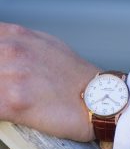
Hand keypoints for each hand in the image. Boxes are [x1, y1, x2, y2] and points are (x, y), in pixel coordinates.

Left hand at [0, 22, 100, 141]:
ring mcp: (11, 75)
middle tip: (8, 88)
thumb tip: (3, 50)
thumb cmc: (78, 76)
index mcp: (16, 36)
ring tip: (14, 99)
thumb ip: (20, 43)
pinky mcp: (13, 103)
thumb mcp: (48, 46)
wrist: (100, 98)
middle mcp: (10, 51)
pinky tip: (11, 112)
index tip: (0, 73)